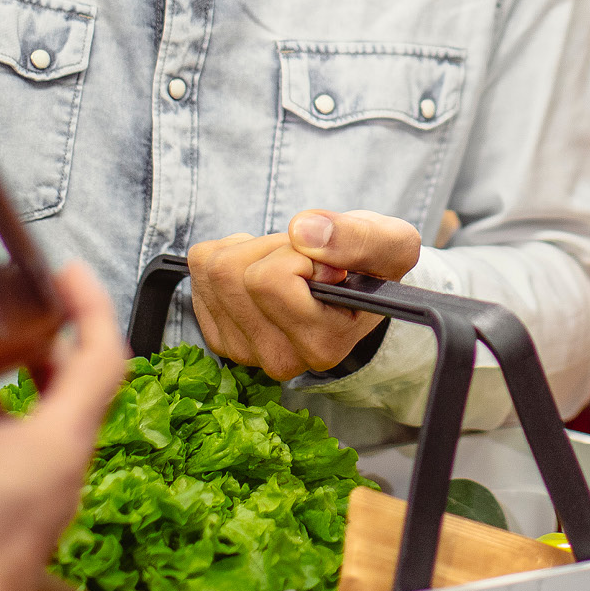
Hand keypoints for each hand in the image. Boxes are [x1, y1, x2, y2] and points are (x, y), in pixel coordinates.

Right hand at [0, 263, 125, 590]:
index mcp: (62, 438)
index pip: (105, 353)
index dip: (91, 304)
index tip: (70, 275)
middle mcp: (58, 463)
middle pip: (73, 382)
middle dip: (45, 337)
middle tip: (18, 305)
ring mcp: (34, 491)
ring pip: (36, 417)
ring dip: (9, 378)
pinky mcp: (4, 514)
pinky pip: (5, 448)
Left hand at [188, 209, 422, 381]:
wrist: (356, 286)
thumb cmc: (373, 267)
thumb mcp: (390, 243)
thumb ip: (357, 237)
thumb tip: (302, 230)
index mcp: (322, 346)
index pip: (270, 280)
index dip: (296, 255)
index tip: (324, 265)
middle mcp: (281, 360)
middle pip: (231, 273)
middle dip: (269, 247)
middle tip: (303, 259)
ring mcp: (244, 351)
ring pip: (212, 268)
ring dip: (250, 248)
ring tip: (285, 263)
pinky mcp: (218, 333)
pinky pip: (199, 267)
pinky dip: (229, 251)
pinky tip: (261, 269)